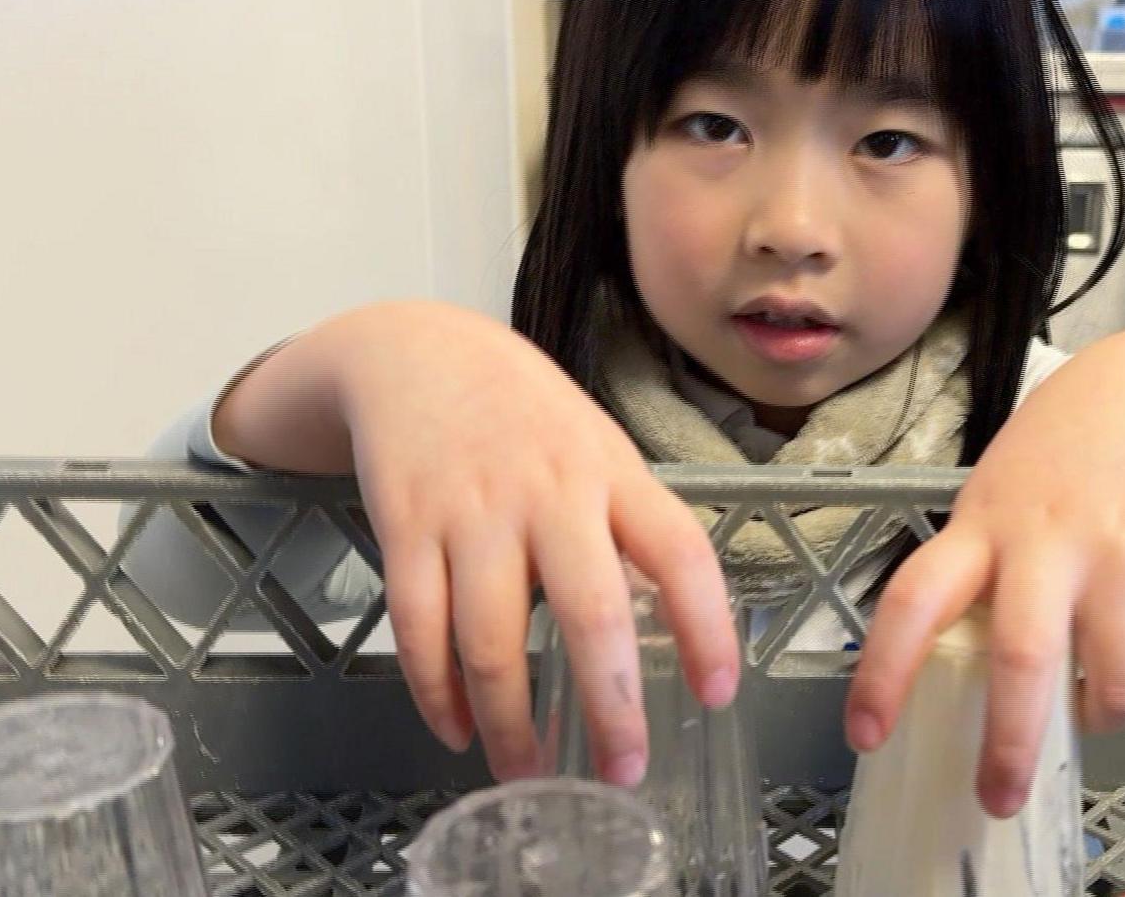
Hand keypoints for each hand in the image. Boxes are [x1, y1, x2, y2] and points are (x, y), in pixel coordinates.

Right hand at [252, 302, 739, 783]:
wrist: (414, 350)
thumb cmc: (523, 415)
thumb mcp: (597, 447)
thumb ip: (630, 525)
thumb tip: (672, 626)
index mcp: (612, 472)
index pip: (680, 551)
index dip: (707, 626)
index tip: (719, 693)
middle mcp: (548, 493)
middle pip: (591, 612)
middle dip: (611, 704)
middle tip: (625, 772)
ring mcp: (472, 512)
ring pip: (492, 640)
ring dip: (511, 723)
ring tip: (529, 774)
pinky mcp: (405, 527)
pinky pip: (420, 628)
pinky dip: (437, 693)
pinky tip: (458, 729)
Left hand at [844, 328, 1124, 819]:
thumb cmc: (1056, 457)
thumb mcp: (993, 498)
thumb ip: (980, 574)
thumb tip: (967, 681)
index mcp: (980, 525)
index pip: (914, 601)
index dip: (884, 672)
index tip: (864, 735)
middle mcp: (1047, 540)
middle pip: (1022, 657)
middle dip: (1010, 745)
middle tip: (999, 796)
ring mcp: (1119, 552)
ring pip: (1114, 678)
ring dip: (1102, 713)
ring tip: (1092, 705)